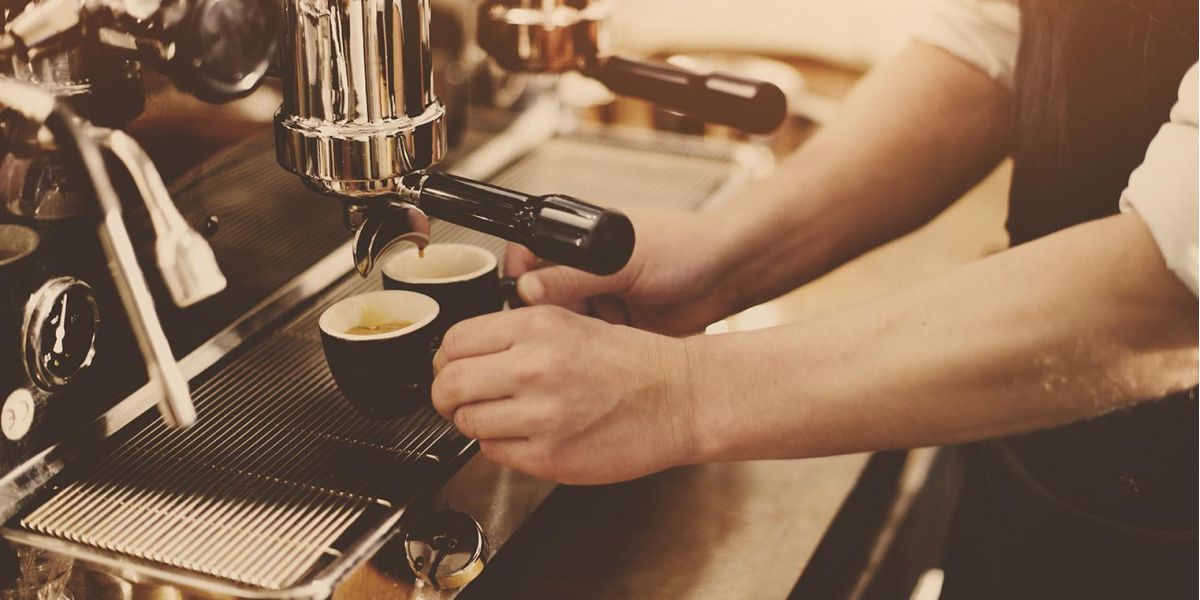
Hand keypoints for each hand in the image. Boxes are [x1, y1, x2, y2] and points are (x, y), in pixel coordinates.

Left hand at [431, 305, 696, 484]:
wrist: (681, 398)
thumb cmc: (634, 362)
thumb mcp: (572, 321)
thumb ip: (516, 333)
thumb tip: (464, 353)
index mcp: (537, 326)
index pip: (453, 341)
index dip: (447, 359)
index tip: (454, 367)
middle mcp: (535, 367)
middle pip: (449, 384)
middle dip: (448, 395)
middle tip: (460, 399)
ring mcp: (541, 415)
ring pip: (467, 423)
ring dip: (476, 423)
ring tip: (504, 417)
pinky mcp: (551, 456)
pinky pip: (495, 453)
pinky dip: (502, 447)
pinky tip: (528, 435)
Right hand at [505, 207, 738, 335]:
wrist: (726, 275)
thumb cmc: (682, 247)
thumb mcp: (621, 261)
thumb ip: (573, 276)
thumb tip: (527, 290)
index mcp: (578, 239)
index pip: (527, 257)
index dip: (520, 281)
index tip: (525, 305)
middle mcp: (583, 269)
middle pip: (539, 298)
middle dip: (548, 317)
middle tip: (562, 329)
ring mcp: (598, 299)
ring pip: (562, 326)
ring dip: (571, 336)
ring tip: (592, 338)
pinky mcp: (613, 328)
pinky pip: (588, 344)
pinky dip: (592, 351)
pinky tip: (605, 351)